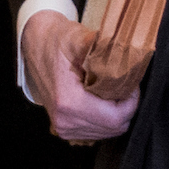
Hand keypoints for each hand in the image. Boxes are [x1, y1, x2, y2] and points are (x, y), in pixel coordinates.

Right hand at [23, 9, 136, 140]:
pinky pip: (97, 132)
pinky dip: (106, 118)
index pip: (115, 117)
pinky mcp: (65, 129)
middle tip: (126, 86)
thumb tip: (127, 48)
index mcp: (69, 101)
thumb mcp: (78, 37)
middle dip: (127, 107)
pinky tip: (103, 100)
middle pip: (115, 127)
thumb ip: (102, 44)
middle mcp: (65, 120)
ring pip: (108, 132)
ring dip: (117, 113)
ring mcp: (64, 128)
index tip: (132, 83)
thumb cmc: (57, 41)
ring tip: (113, 90)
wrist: (36, 48)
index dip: (131, 102)